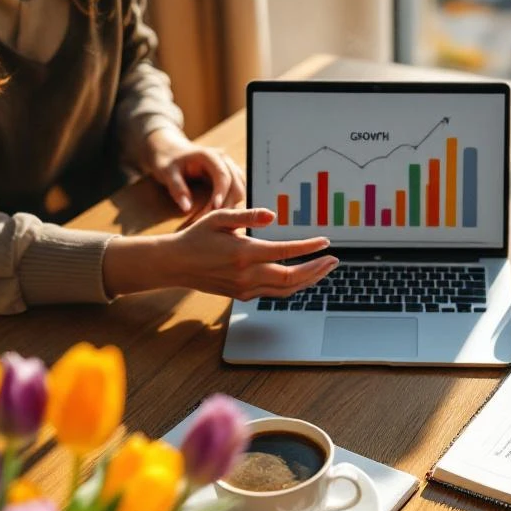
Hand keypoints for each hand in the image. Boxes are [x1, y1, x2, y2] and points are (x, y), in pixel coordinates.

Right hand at [103, 208, 337, 299]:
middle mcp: (246, 275)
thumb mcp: (219, 217)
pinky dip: (293, 287)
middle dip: (317, 269)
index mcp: (243, 253)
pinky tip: (303, 278)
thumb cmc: (198, 236)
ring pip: (286, 290)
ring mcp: (245, 288)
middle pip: (292, 278)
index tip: (325, 242)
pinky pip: (275, 294)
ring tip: (324, 269)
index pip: (285, 252)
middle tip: (333, 260)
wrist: (176, 264)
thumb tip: (272, 215)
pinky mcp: (243, 295)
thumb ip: (247, 215)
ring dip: (309, 281)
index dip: (308, 248)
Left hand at [145, 126, 245, 212]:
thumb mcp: (166, 172)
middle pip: (236, 185)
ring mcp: (229, 168)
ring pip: (240, 191)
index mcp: (210, 155)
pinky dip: (230, 204)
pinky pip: (237, 193)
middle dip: (226, 204)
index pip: (223, 175)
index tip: (215, 209)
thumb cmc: (167, 160)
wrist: (171, 151)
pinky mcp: (230, 177)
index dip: (221, 193)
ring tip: (211, 220)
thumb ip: (177, 188)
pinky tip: (216, 215)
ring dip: (230, 206)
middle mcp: (224, 160)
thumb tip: (187, 208)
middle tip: (210, 221)